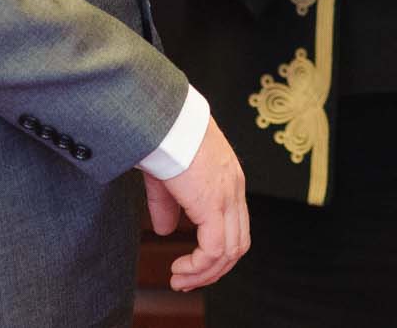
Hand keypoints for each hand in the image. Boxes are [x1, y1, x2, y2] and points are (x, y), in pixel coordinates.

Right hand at [143, 116, 248, 291]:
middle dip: (213, 269)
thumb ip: (169, 205)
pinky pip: (214, 249)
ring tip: (180, 279)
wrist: (159, 117)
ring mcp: (227, 196)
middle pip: (238, 243)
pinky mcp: (213, 204)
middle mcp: (234, 188)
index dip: (215, 251)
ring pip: (229, 251)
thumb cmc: (160, 137)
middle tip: (187, 280)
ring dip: (204, 273)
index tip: (192, 265)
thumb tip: (165, 230)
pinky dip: (199, 266)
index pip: (234, 225)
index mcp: (227, 178)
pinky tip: (179, 268)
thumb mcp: (165, 176)